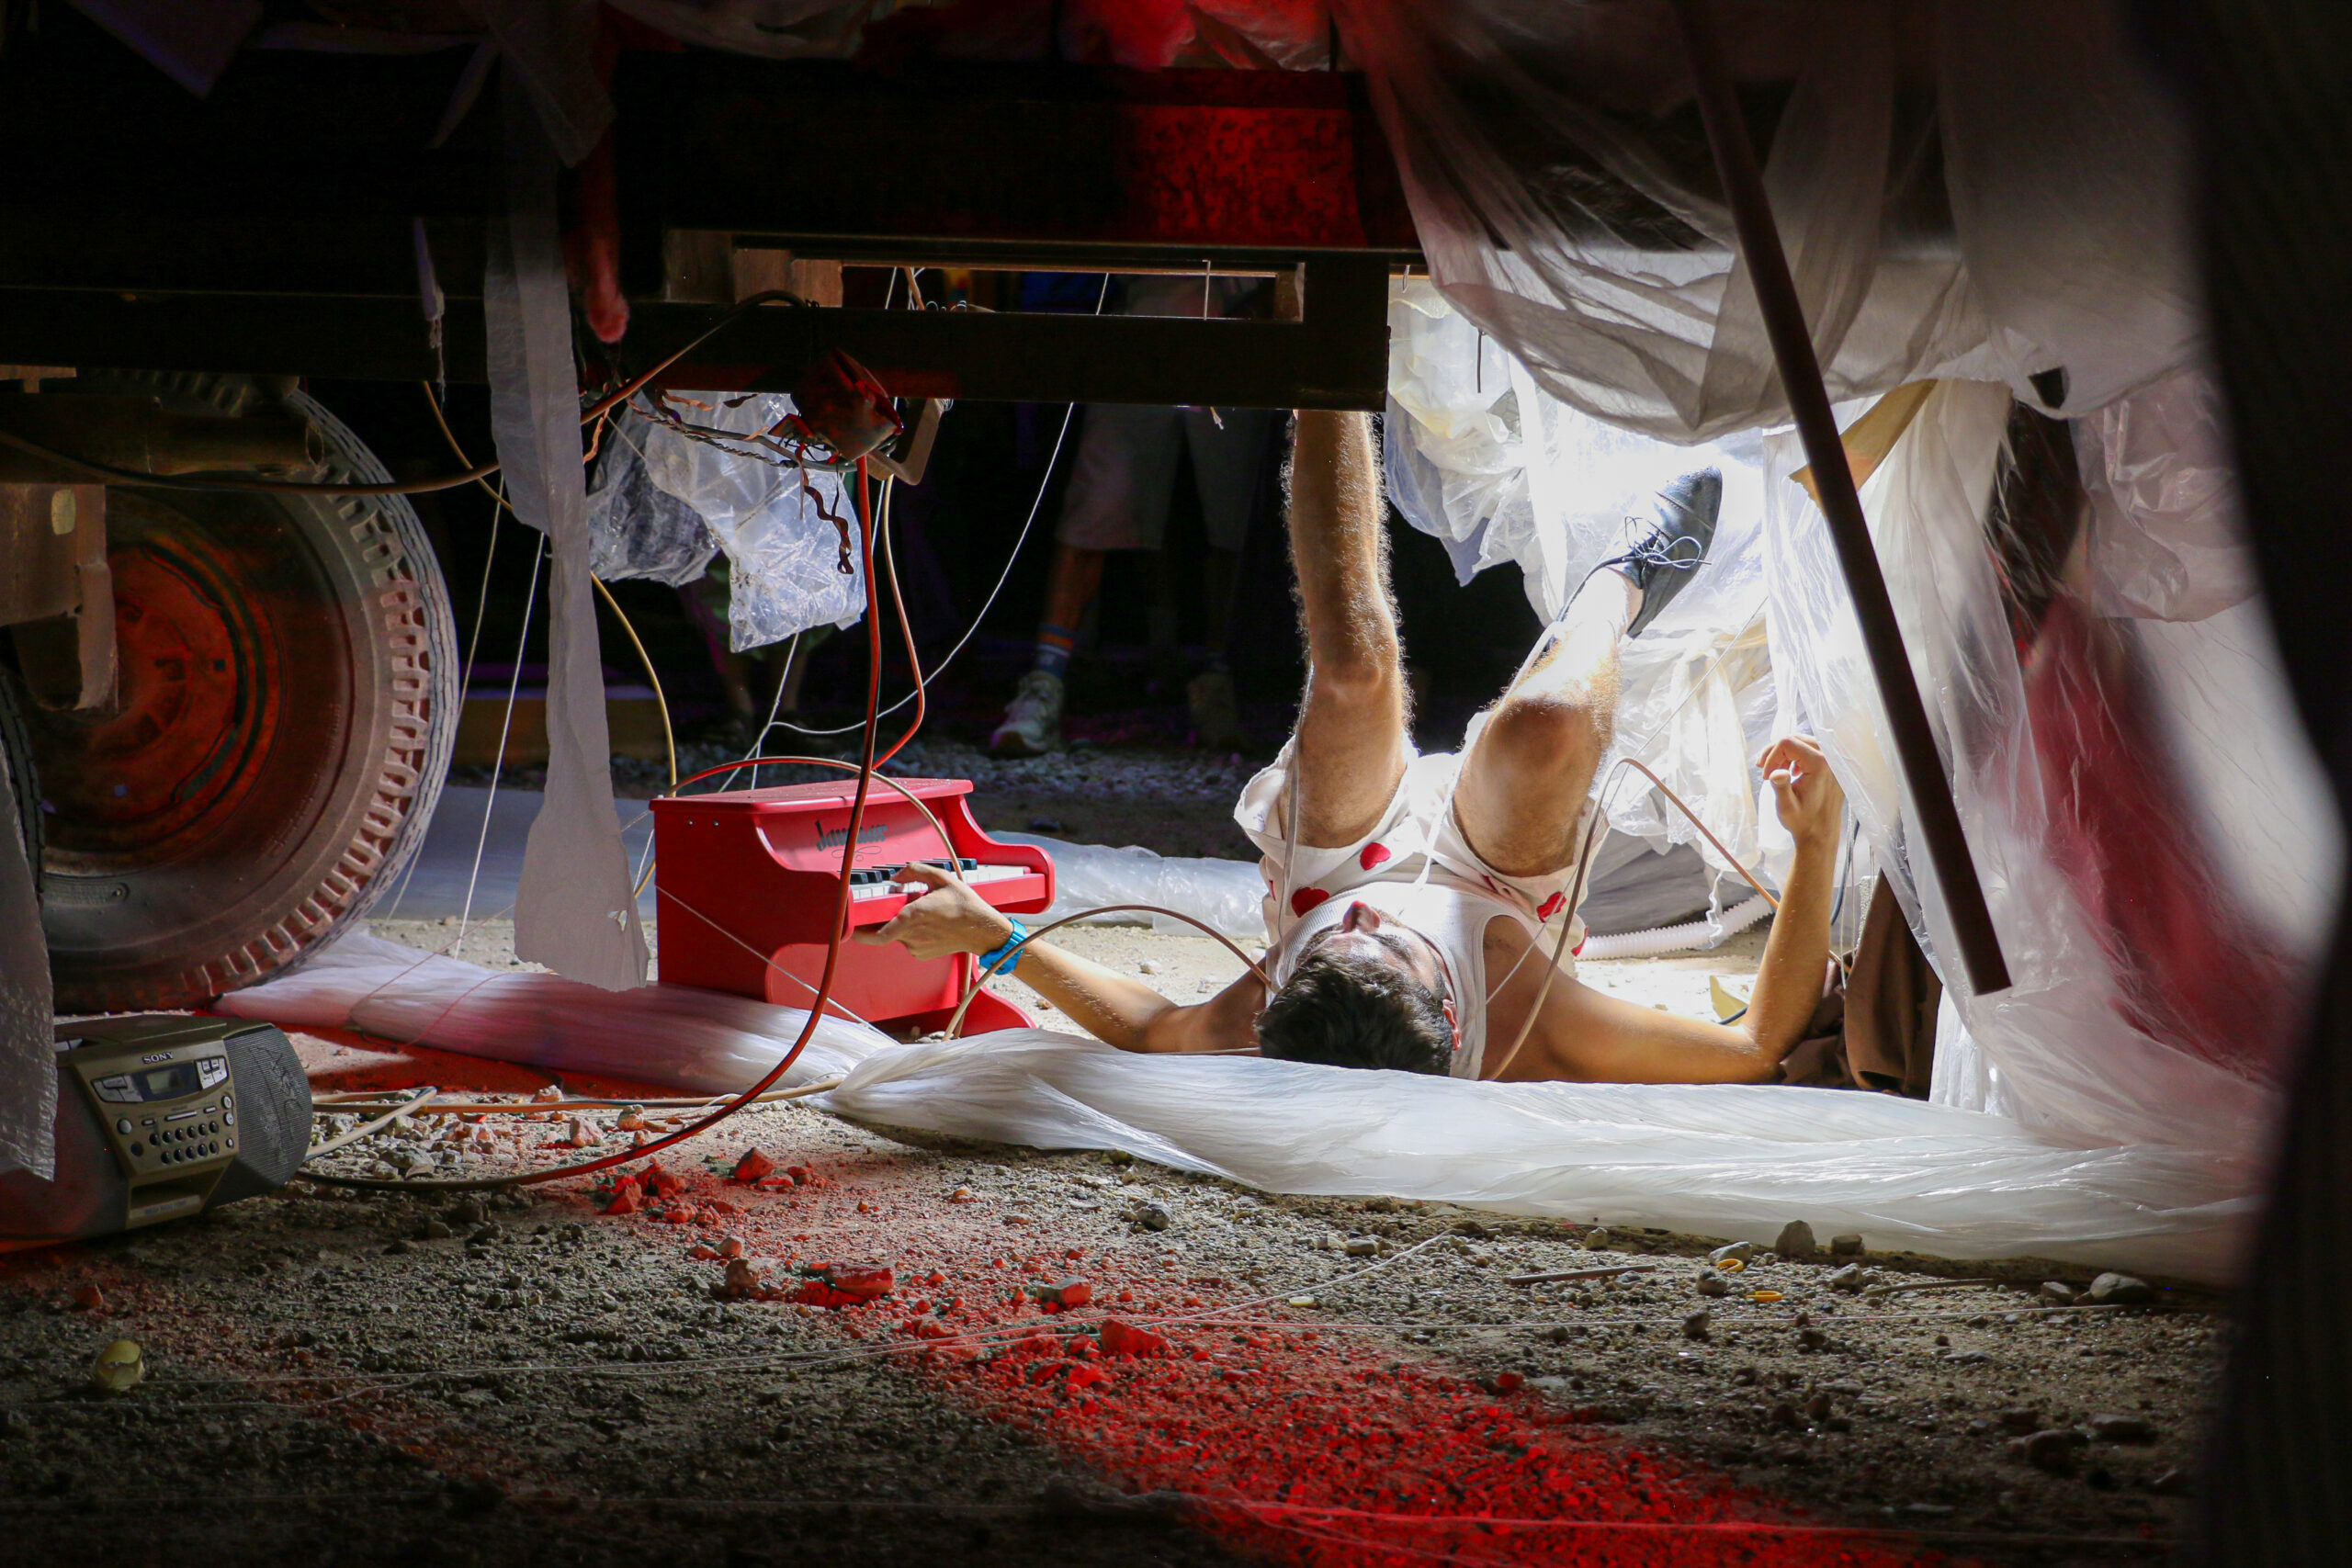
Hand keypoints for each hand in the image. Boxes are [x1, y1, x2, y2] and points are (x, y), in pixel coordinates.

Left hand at [852, 862, 1013, 961]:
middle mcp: (912, 934)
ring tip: (920, 913)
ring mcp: (916, 946)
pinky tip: (926, 924)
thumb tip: (895, 877)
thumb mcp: (942, 878)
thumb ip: (914, 871)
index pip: (878, 934)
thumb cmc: (964, 905)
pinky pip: (906, 941)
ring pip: (896, 933)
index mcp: (914, 915)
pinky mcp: (920, 953)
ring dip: (900, 923)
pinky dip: (909, 932)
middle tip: (888, 909)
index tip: (850, 927)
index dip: (860, 933)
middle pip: (883, 929)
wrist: (982, 930)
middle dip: (882, 918)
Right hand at [1758, 735, 1843, 847]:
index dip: (1771, 757)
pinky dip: (1798, 757)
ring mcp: (1833, 763)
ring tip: (1777, 771)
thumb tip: (1775, 772)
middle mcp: (1830, 760)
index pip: (1787, 744)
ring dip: (1786, 754)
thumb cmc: (1803, 822)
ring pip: (1804, 743)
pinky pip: (1813, 751)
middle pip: (1796, 739)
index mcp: (1819, 765)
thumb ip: (1781, 786)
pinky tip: (1792, 772)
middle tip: (1764, 770)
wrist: (1820, 835)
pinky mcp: (1833, 769)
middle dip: (1776, 752)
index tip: (1765, 776)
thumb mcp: (1786, 806)